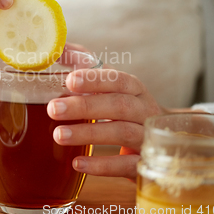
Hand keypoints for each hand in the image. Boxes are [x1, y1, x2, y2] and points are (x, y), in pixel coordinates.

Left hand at [47, 69, 165, 180]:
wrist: (159, 140)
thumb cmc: (123, 107)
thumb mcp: (109, 85)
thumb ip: (83, 64)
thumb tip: (56, 48)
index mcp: (135, 89)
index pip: (119, 80)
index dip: (95, 80)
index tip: (70, 81)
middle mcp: (145, 111)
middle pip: (119, 106)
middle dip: (85, 106)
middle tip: (54, 109)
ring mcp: (147, 138)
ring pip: (122, 133)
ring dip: (89, 133)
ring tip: (59, 135)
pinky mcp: (143, 163)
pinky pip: (125, 165)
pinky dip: (101, 165)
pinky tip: (77, 163)